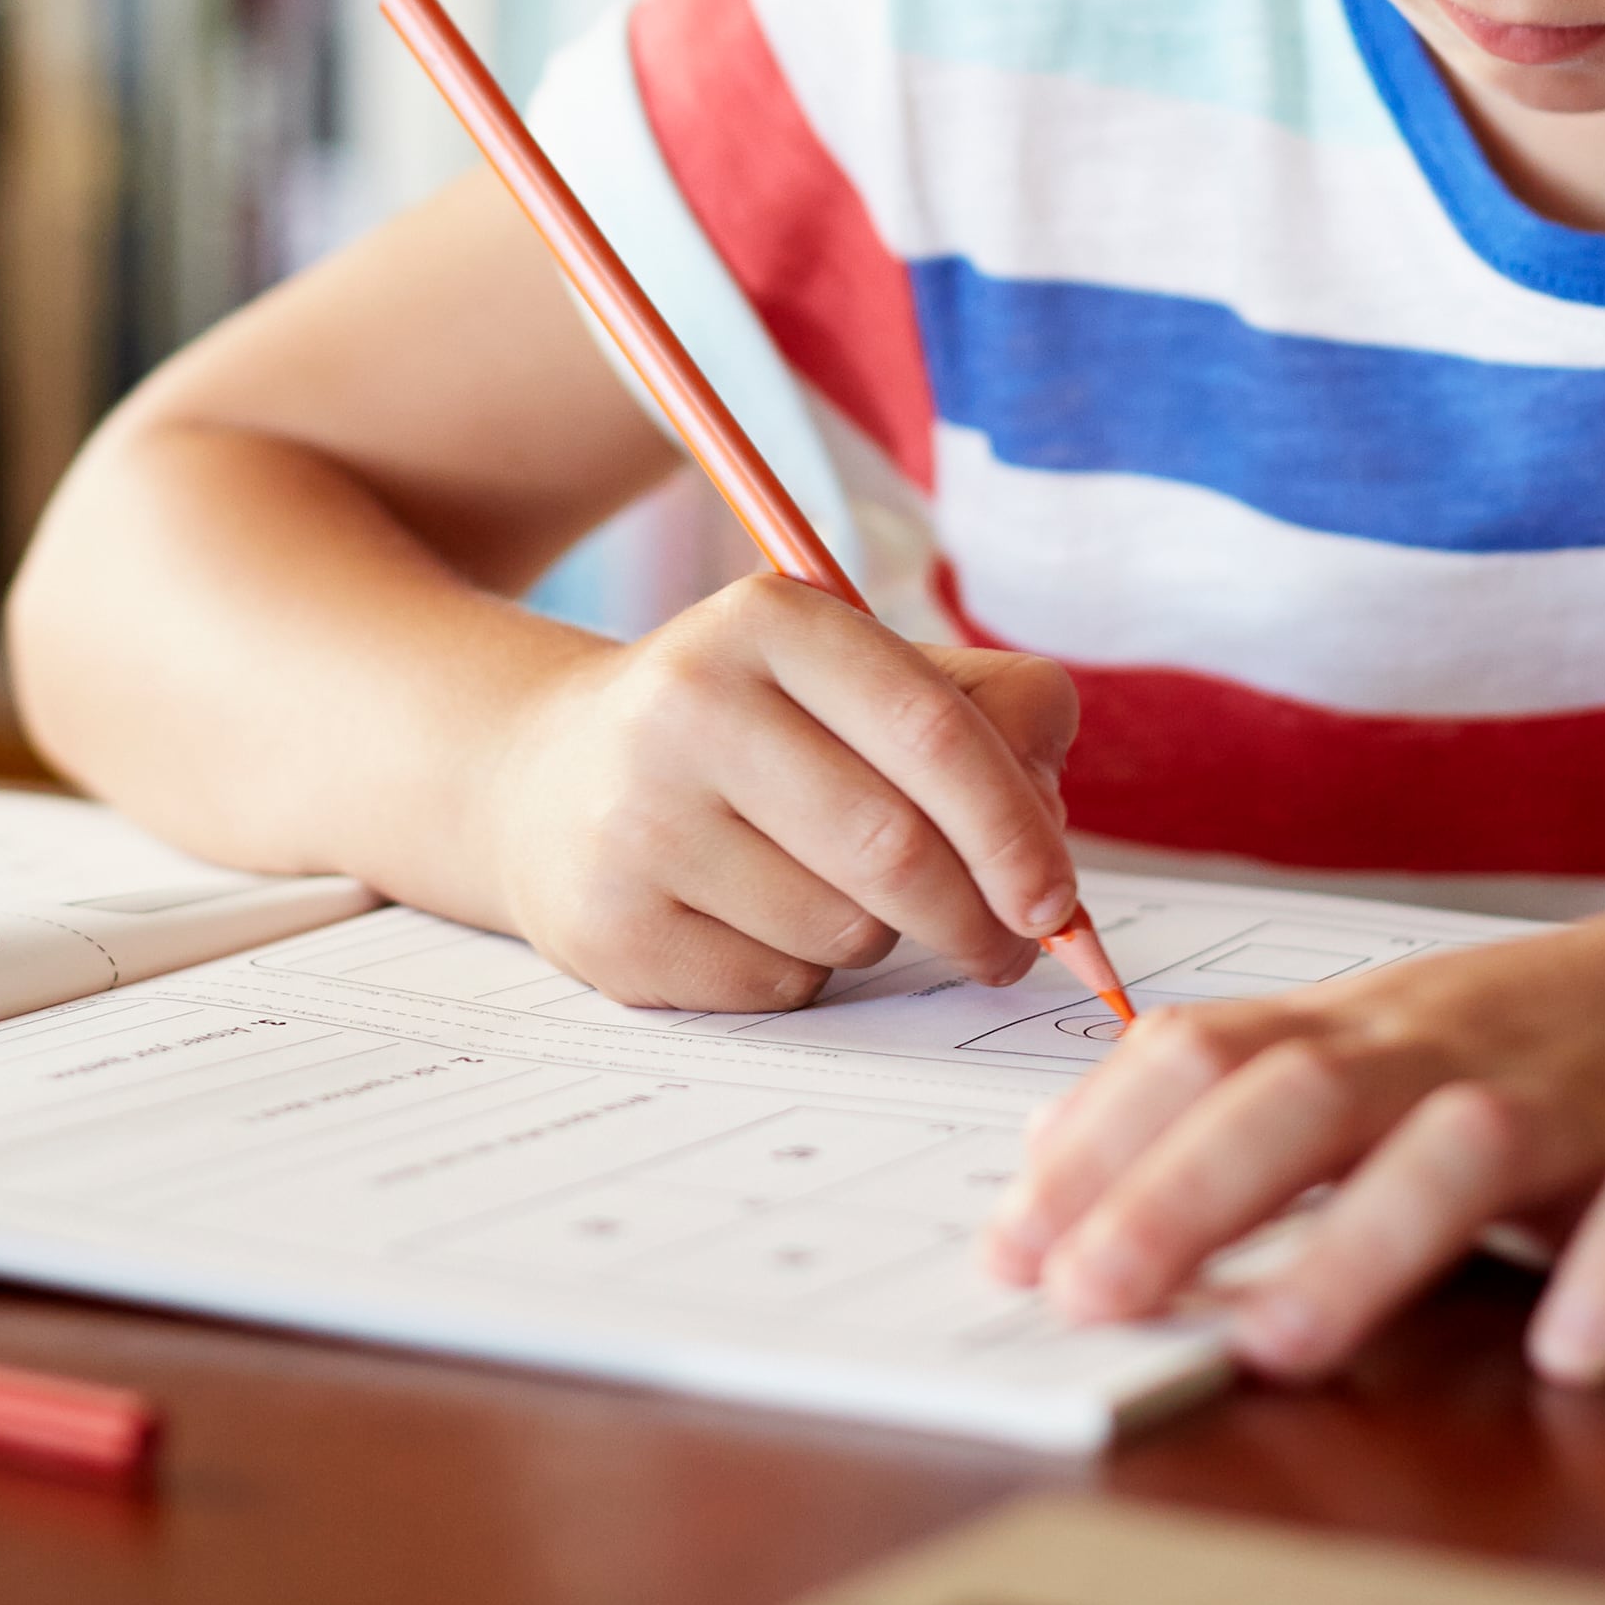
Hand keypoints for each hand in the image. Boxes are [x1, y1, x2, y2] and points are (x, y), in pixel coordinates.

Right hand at [481, 572, 1084, 1010]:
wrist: (547, 778)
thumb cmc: (754, 732)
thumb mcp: (858, 678)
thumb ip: (987, 716)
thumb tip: (1048, 831)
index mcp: (769, 620)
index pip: (933, 731)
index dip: (1016, 829)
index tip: (1056, 897)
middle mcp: (689, 703)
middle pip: (897, 848)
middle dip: (981, 917)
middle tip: (1007, 946)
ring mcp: (637, 818)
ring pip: (845, 928)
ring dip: (882, 936)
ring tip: (834, 890)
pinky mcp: (610, 923)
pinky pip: (778, 985)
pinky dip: (804, 972)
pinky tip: (757, 919)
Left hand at [984, 896, 1604, 1385]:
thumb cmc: (1558, 1037)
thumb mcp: (1395, 1047)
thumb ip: (1251, 1102)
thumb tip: (1072, 1178)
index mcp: (1368, 1030)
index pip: (1203, 1055)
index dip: (1098, 1144)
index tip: (1009, 1242)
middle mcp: (1455, 1053)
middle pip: (1302, 1098)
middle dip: (1181, 1194)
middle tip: (1087, 1295)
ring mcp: (1584, 1100)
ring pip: (1466, 1151)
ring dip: (1365, 1243)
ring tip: (1273, 1341)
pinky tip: (1572, 1350)